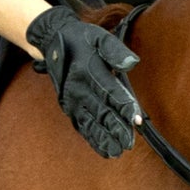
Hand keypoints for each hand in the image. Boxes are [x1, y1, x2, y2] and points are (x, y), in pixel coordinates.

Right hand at [24, 5, 141, 157]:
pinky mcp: (69, 107)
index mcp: (89, 71)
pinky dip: (93, 138)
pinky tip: (104, 149)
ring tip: (117, 151)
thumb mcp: (99, 37)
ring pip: (91, 123)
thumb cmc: (81, 39)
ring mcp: (72, 100)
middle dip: (116, 129)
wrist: (52, 41)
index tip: (137, 120)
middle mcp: (79, 89)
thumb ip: (115, 50)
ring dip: (104, 138)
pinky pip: (82, 125)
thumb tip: (132, 63)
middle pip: (101, 112)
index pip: (111, 92)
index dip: (125, 106)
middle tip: (129, 143)